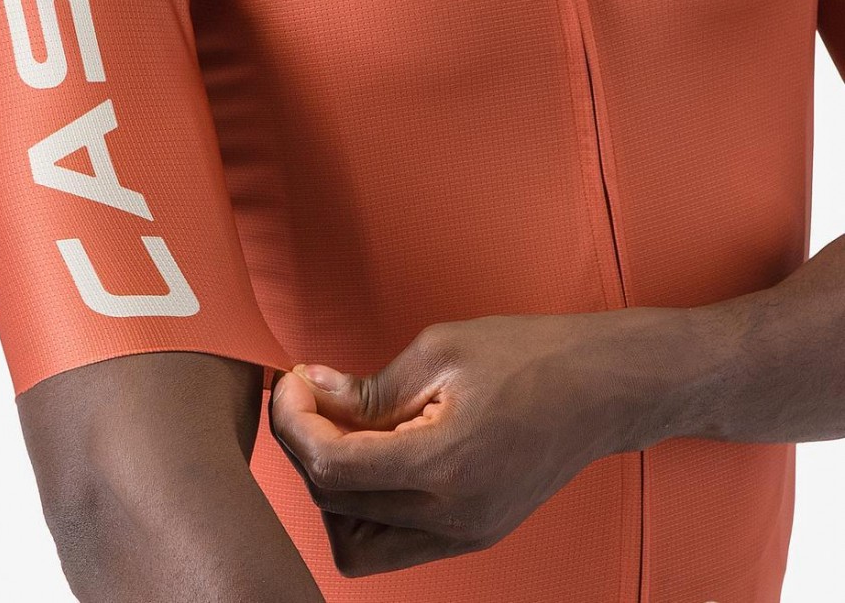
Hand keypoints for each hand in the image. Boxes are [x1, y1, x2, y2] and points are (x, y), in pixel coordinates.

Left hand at [268, 310, 682, 576]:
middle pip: (334, 507)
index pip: (330, 467)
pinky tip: (375, 452)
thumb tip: (313, 390)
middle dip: (304, 447)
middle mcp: (452, 517)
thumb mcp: (440, 349)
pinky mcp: (474, 534)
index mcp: (443, 464)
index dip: (292, 421)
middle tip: (310, 396)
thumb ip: (370, 386)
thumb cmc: (529, 356)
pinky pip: (396, 543)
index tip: (291, 381)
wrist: (604, 387)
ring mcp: (465, 534)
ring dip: (332, 491)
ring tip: (343, 429)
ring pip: (358, 545)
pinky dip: (366, 507)